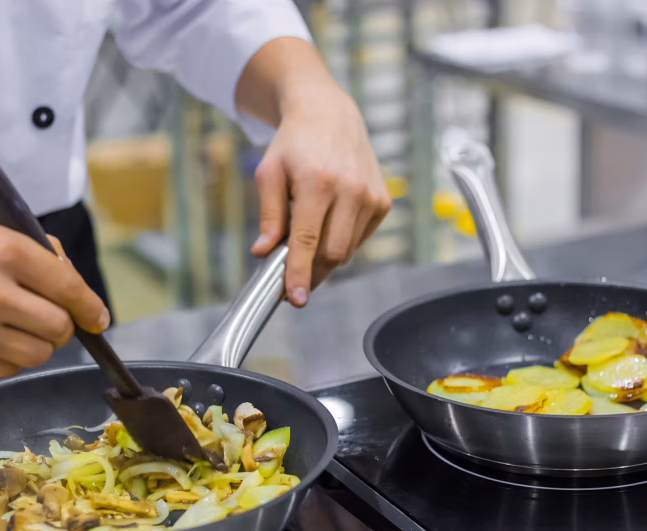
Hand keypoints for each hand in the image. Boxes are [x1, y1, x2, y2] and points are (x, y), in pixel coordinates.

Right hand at [0, 217, 108, 379]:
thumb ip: (29, 253)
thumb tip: (71, 279)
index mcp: (4, 251)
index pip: (69, 288)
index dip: (90, 308)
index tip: (98, 319)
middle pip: (59, 328)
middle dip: (59, 326)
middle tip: (43, 320)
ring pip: (38, 353)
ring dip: (33, 344)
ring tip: (7, 327)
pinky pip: (8, 369)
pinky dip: (5, 357)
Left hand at [250, 87, 390, 306]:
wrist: (330, 115)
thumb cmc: (294, 144)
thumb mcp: (269, 173)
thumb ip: (269, 215)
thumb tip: (263, 252)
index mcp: (319, 182)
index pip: (308, 240)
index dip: (299, 273)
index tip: (295, 298)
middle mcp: (351, 190)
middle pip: (332, 254)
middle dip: (310, 271)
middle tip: (288, 274)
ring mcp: (371, 197)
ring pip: (346, 251)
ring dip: (324, 256)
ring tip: (307, 237)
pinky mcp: (383, 203)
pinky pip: (358, 240)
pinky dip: (340, 241)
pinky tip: (328, 221)